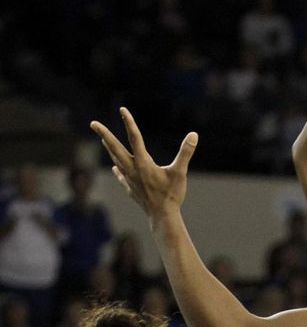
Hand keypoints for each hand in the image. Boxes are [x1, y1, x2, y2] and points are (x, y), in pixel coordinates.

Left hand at [90, 107, 196, 221]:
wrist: (162, 217)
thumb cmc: (171, 195)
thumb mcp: (180, 172)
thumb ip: (185, 152)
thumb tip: (194, 135)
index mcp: (143, 163)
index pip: (134, 138)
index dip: (129, 123)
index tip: (122, 109)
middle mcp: (133, 169)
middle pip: (115, 148)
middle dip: (104, 134)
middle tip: (93, 123)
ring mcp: (130, 180)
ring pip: (116, 160)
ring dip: (109, 148)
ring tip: (104, 140)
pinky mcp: (131, 189)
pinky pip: (121, 176)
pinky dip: (118, 170)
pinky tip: (115, 168)